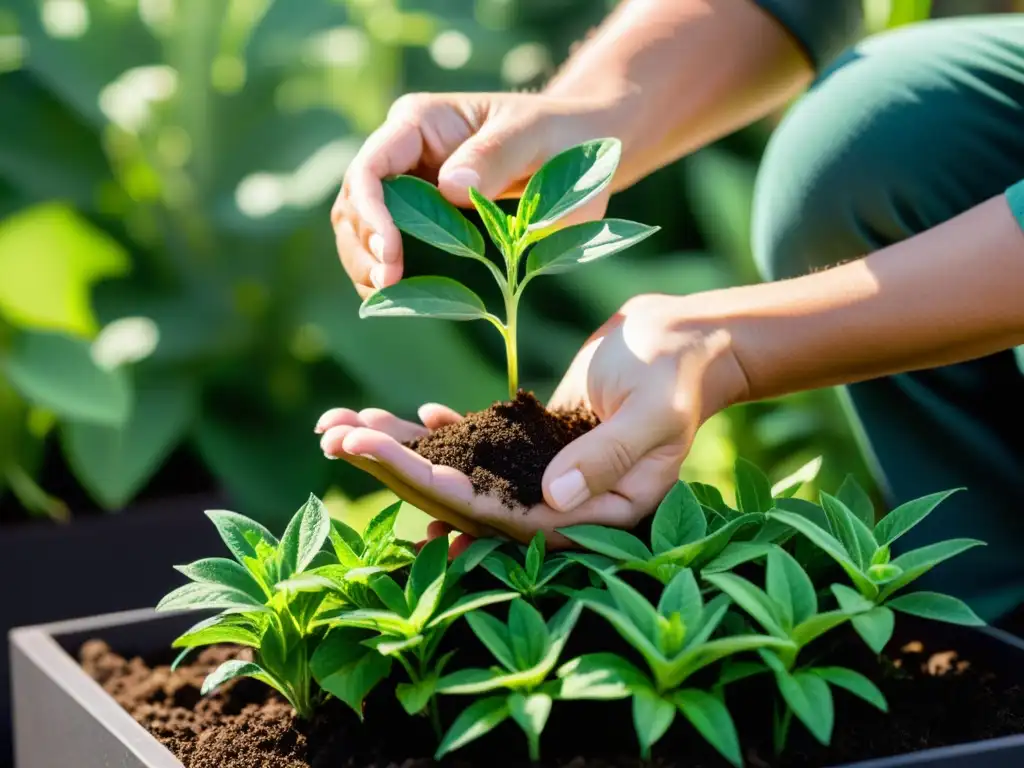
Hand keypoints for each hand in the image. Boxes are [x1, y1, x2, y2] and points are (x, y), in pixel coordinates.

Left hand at [315, 293, 749, 545]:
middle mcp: (561, 507)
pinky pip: (474, 445)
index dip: (434, 488)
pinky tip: (392, 417)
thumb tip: (552, 502)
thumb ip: (607, 457)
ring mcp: (541, 475)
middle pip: (465, 499)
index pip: (502, 514)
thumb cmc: (678, 373)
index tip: (373, 456)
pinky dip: (431, 433)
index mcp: (596, 515)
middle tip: (333, 439)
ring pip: (459, 473)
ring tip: (336, 428)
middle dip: (395, 470)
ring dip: (399, 453)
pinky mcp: (531, 444)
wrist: (685, 343)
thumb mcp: (652, 412)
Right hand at [332, 91, 616, 298]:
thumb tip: (448, 187)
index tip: (389, 253)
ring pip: (360, 227)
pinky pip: (388, 247)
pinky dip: (386, 274)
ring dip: (364, 263)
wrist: (575, 149)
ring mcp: (409, 187)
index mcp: (420, 123)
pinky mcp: (422, 219)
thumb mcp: (534, 136)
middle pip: (355, 201)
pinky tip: (397, 298)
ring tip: (384, 295)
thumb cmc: (558, 135)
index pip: (371, 166)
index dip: (370, 212)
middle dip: (363, 244)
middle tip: (387, 284)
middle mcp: (403, 153)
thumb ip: (495, 155)